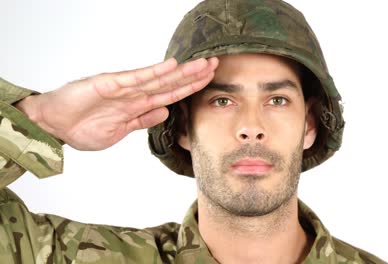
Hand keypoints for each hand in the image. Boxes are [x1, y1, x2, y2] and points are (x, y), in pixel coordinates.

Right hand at [16, 57, 218, 149]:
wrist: (54, 125)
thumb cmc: (82, 127)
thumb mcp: (121, 130)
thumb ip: (142, 120)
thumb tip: (165, 113)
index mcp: (138, 105)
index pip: (171, 94)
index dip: (190, 87)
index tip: (209, 81)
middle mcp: (135, 94)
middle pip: (171, 83)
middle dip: (194, 75)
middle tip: (216, 64)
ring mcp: (124, 88)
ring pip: (159, 78)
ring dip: (182, 71)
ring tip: (203, 63)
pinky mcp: (109, 84)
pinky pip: (136, 78)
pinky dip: (154, 72)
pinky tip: (171, 65)